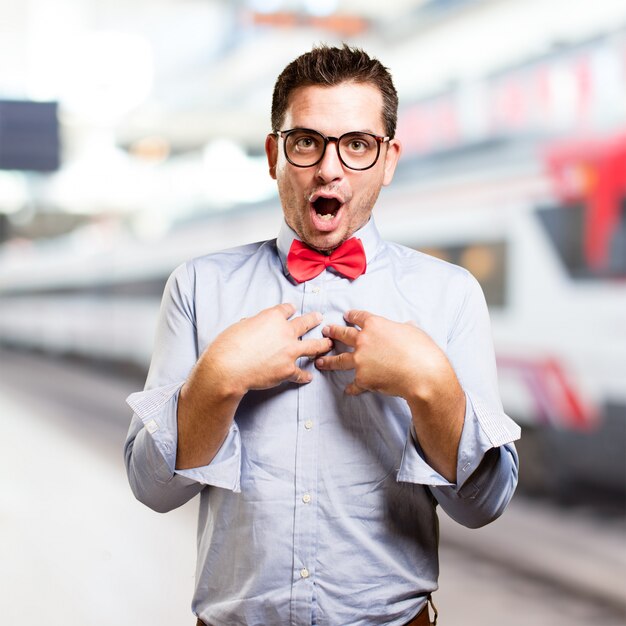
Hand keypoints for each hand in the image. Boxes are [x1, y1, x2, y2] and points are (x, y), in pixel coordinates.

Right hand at [201, 303, 331, 396]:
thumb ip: (252, 324)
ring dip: (322, 344)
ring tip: (328, 343)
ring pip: (313, 346)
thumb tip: (252, 325)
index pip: (286, 310)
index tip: (292, 310)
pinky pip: (301, 373)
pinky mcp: (288, 370)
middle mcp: (285, 332)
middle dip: (313, 320)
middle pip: (305, 323)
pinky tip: (308, 377)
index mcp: (272, 318)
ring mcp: (290, 351)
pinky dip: (305, 376)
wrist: (229, 368)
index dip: (290, 310)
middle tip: (319, 318)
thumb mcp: (240, 326)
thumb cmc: (228, 345)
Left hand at [315, 309, 456, 400]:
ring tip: (319, 361)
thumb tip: (407, 324)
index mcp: (375, 325)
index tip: (346, 316)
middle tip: (325, 331)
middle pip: (342, 335)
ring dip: (328, 361)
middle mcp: (363, 341)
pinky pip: (354, 384)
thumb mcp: (414, 331)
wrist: (423, 374)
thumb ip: (405, 327)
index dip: (352, 316)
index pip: (359, 317)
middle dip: (332, 332)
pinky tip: (348, 390)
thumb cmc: (422, 350)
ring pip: (339, 360)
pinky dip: (351, 388)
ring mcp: (360, 360)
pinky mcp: (362, 378)